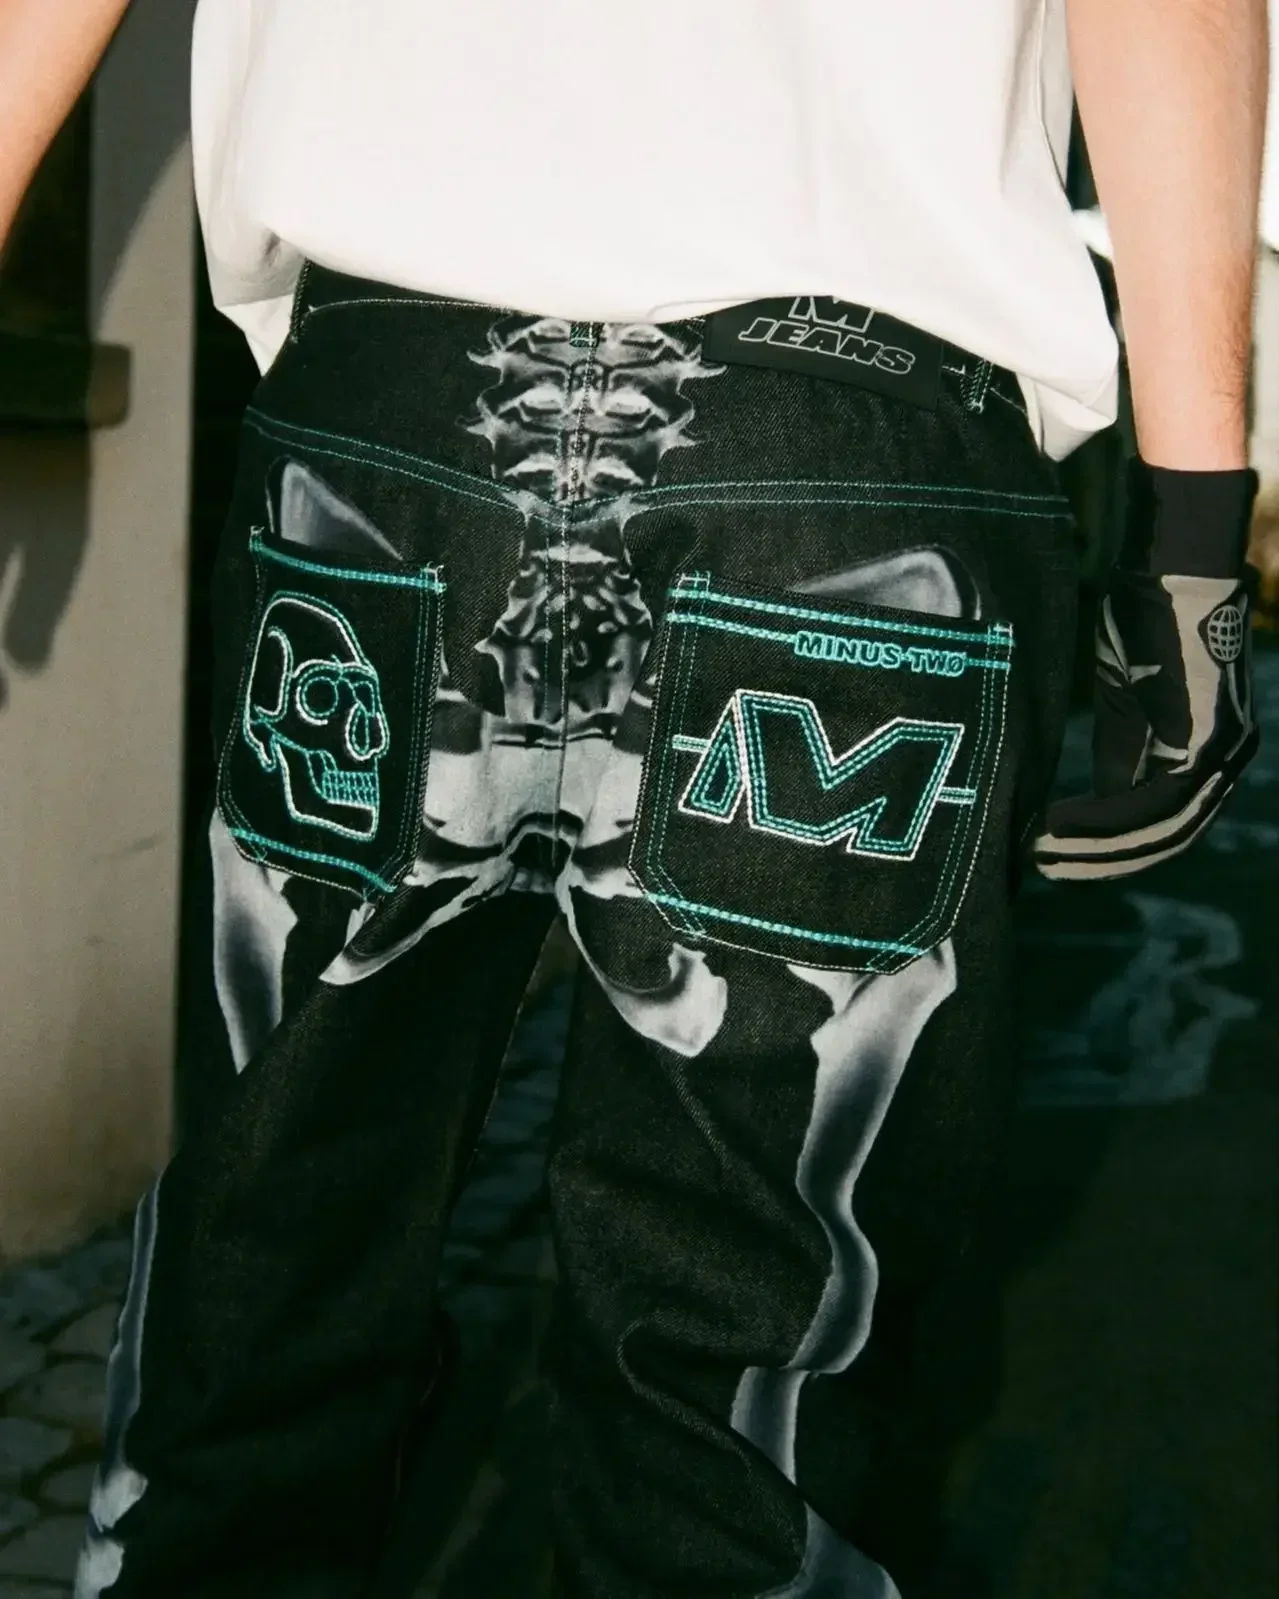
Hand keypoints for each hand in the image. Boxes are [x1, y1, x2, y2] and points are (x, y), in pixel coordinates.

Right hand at [1035, 458, 1259, 880]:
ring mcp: (1222, 755)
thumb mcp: (1125, 700)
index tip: (1053, 853)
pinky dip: (1101, 822)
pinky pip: (1151, 804)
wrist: (1172, 566)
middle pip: (1164, 839)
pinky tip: (1058, 824)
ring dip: (1094, 849)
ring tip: (1041, 852)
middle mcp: (1226, 762)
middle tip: (1042, 867)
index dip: (1108, 848)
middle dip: (1099, 861)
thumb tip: (1096, 806)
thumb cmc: (1145, 617)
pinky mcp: (1206, 744)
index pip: (1163, 823)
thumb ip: (1121, 753)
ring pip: (1158, 830)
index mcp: (1209, 751)